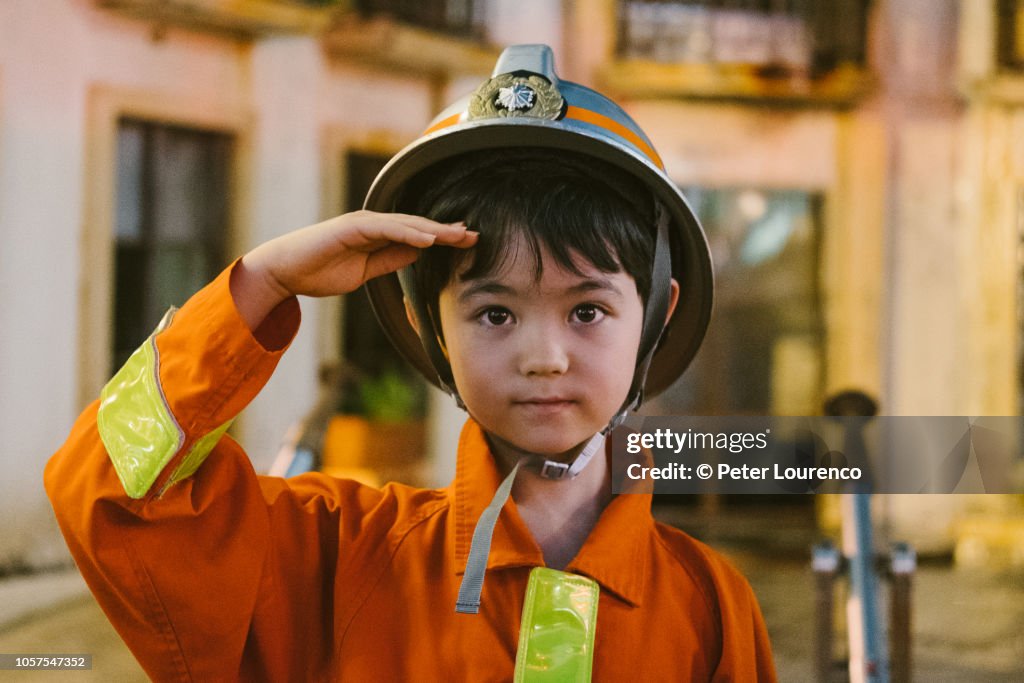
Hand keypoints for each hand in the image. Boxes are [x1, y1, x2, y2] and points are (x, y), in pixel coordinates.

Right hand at [231, 211, 476, 329]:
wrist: (284, 272)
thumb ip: (390, 260)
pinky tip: (427, 238)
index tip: (467, 242)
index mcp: (377, 236)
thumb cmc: (319, 272)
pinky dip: (408, 232)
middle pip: (417, 225)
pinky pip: (385, 229)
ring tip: (458, 235)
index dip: (442, 237)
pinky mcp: (351, 228)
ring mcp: (362, 224)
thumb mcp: (366, 272)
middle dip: (446, 231)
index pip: (417, 235)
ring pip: (406, 224)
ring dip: (434, 229)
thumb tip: (418, 254)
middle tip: (474, 235)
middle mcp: (373, 225)